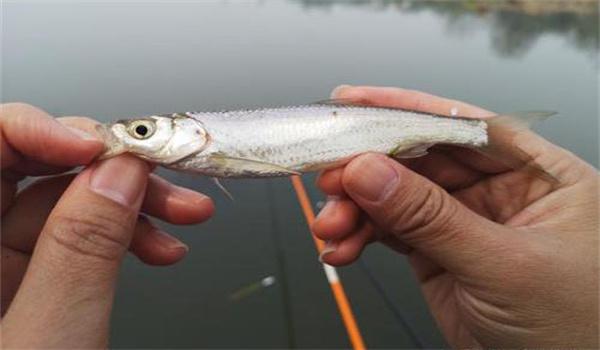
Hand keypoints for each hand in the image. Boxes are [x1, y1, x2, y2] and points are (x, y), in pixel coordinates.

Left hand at [1, 103, 213, 347]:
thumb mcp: (52, 334)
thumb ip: (82, 249)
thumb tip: (121, 174)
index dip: (47, 129)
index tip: (108, 147)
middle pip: (42, 170)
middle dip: (116, 170)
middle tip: (167, 176)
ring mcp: (9, 264)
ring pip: (74, 203)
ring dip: (137, 204)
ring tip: (186, 215)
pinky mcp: (41, 279)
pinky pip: (86, 237)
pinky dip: (130, 236)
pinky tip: (163, 246)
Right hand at [313, 86, 598, 347]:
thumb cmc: (577, 328)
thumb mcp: (504, 266)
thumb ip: (432, 218)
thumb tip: (369, 171)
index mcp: (539, 174)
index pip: (465, 126)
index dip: (406, 109)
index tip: (354, 102)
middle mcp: (500, 191)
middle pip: (420, 161)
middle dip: (368, 169)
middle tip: (329, 175)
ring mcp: (464, 223)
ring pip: (396, 198)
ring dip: (356, 210)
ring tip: (330, 226)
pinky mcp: (438, 254)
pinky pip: (390, 233)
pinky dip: (360, 238)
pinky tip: (341, 248)